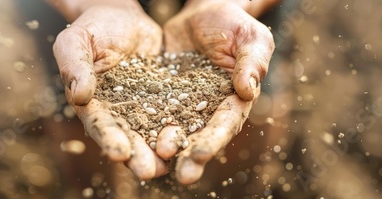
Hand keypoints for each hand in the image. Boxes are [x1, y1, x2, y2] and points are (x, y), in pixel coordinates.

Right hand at [53, 3, 166, 179]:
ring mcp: (142, 107)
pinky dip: (181, 127)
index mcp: (93, 104)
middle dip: (138, 156)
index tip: (119, 153)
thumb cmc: (92, 28)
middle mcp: (118, 112)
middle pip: (128, 137)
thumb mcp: (77, 41)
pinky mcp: (164, 97)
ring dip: (159, 150)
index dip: (109, 139)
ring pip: (152, 132)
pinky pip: (173, 113)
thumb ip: (75, 66)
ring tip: (169, 165)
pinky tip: (191, 139)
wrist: (122, 18)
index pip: (100, 125)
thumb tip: (79, 96)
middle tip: (148, 172)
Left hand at [159, 1, 274, 183]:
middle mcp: (208, 109)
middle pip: (199, 136)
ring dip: (162, 149)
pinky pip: (150, 111)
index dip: (213, 140)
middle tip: (180, 176)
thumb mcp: (249, 37)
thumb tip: (247, 89)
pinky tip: (129, 138)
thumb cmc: (233, 24)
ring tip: (150, 164)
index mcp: (233, 100)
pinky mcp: (162, 94)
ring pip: (172, 130)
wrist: (201, 15)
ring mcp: (183, 104)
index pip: (225, 124)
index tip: (198, 155)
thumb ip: (252, 61)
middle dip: (189, 156)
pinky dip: (142, 126)